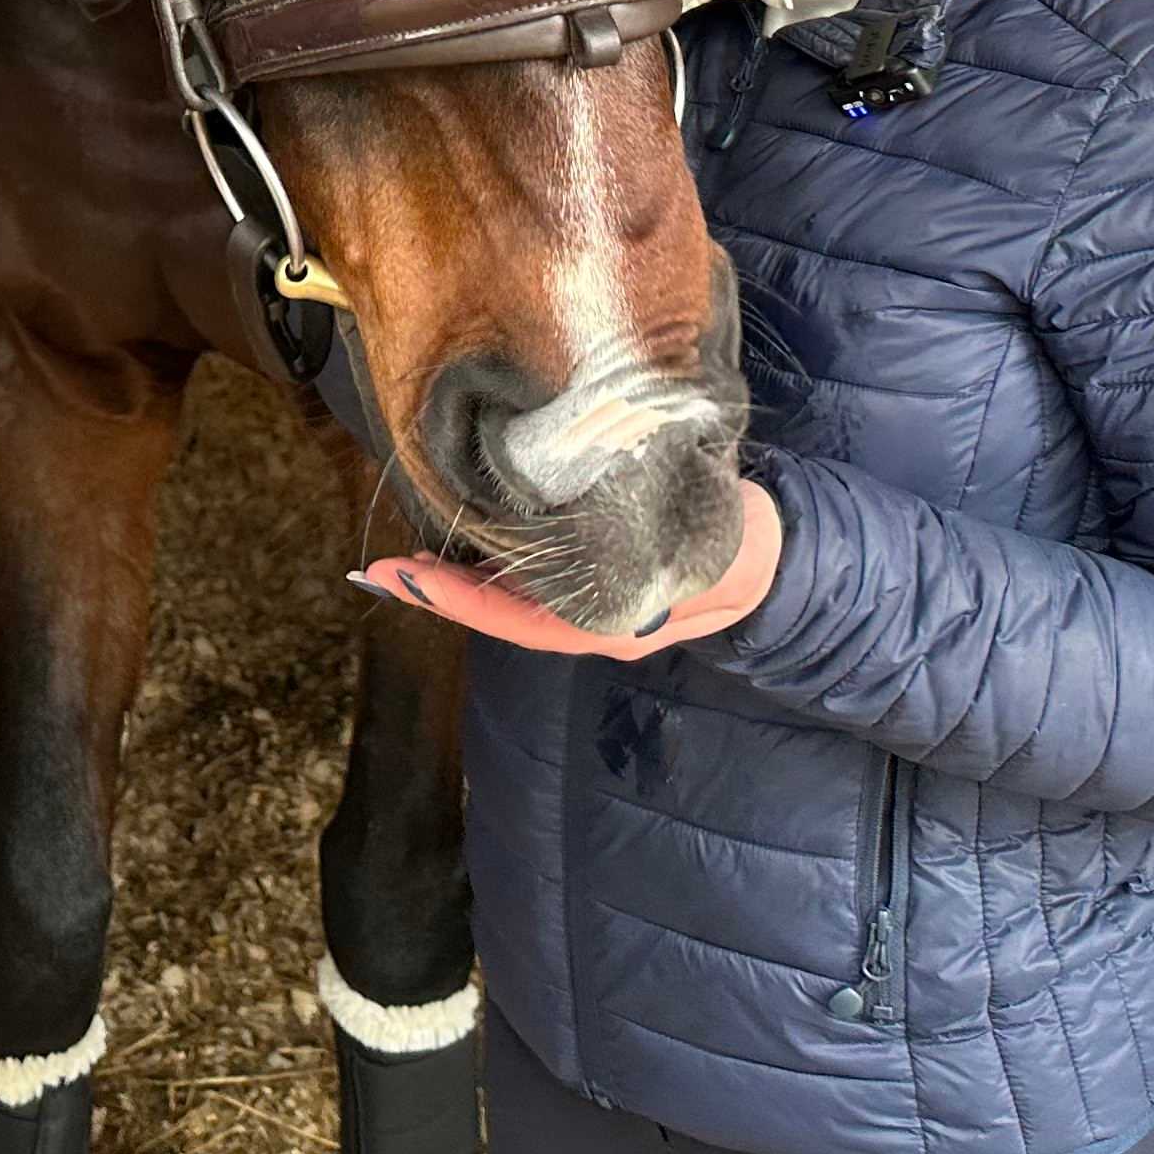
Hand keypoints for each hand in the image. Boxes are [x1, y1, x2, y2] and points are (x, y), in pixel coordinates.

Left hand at [353, 480, 783, 656]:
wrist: (772, 562)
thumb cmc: (732, 546)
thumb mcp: (690, 551)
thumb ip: (638, 552)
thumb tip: (574, 527)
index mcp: (610, 623)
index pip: (514, 619)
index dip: (455, 600)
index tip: (402, 580)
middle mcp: (590, 626)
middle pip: (500, 616)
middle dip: (442, 594)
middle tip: (380, 572)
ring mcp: (590, 611)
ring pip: (511, 604)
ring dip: (462, 582)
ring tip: (407, 560)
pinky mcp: (592, 587)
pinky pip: (530, 588)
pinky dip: (494, 570)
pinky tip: (468, 544)